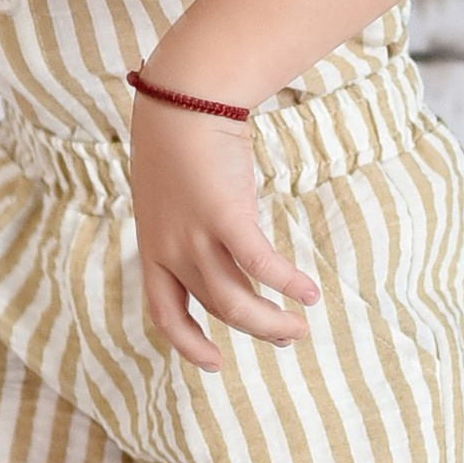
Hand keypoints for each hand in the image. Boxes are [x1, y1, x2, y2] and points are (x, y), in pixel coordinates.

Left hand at [128, 95, 319, 370]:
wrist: (180, 99)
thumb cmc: (179, 140)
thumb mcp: (172, 194)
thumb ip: (190, 226)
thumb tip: (222, 242)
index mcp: (153, 248)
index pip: (165, 314)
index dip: (188, 345)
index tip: (214, 363)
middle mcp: (170, 251)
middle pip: (216, 310)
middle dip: (255, 329)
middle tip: (286, 338)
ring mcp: (194, 236)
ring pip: (235, 302)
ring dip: (271, 320)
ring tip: (301, 325)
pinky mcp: (223, 215)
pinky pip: (258, 264)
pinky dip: (285, 283)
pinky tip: (309, 292)